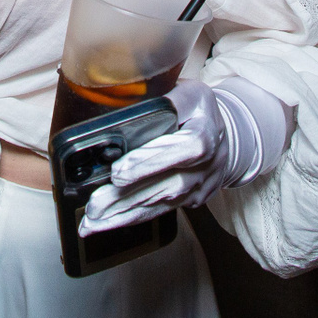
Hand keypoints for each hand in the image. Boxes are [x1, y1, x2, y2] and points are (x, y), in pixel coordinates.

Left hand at [78, 77, 290, 235]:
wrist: (226, 136)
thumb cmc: (199, 110)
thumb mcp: (188, 93)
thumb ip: (164, 98)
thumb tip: (124, 100)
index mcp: (206, 133)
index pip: (184, 150)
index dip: (152, 161)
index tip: (119, 172)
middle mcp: (206, 166)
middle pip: (167, 185)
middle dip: (128, 198)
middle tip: (94, 205)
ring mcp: (200, 188)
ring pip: (161, 204)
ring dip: (124, 214)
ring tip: (92, 221)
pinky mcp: (191, 202)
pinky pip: (160, 212)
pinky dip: (131, 218)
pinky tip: (105, 224)